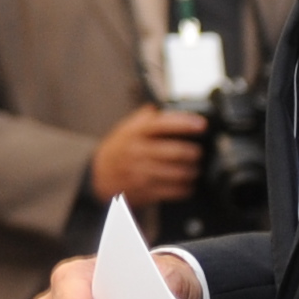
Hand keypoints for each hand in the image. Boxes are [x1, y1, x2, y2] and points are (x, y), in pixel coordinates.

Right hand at [87, 108, 213, 209]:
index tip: (201, 124)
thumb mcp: (126, 128)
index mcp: (135, 133)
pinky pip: (171, 191)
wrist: (97, 175)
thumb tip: (168, 107)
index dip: (185, 123)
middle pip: (174, 151)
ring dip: (191, 171)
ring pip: (176, 173)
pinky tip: (188, 184)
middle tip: (199, 152)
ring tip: (195, 169)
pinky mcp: (144, 191)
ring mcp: (140, 173)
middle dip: (193, 152)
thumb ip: (147, 117)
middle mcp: (137, 152)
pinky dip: (184, 188)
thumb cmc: (117, 150)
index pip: (163, 124)